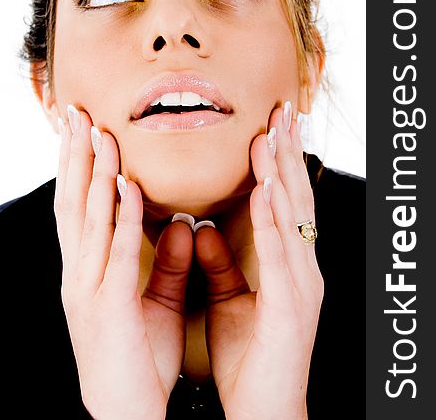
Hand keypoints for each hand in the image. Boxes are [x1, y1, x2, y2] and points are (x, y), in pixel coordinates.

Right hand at [55, 107, 192, 419]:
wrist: (125, 416)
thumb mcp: (154, 301)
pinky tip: (124, 185)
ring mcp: (86, 289)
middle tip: (76, 112)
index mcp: (88, 271)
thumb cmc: (138, 358)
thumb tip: (181, 221)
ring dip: (92, 173)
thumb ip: (164, 260)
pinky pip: (112, 254)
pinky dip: (116, 216)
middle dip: (73, 155)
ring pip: (85, 219)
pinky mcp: (105, 308)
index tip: (85, 127)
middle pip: (72, 202)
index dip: (79, 165)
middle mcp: (79, 273)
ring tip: (97, 131)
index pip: (79, 207)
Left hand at [195, 105, 323, 419]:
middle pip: (294, 198)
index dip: (278, 163)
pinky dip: (274, 218)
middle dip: (287, 153)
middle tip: (281, 111)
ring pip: (293, 216)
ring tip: (271, 134)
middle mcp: (301, 267)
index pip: (283, 202)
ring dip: (282, 173)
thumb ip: (219, 261)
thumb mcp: (229, 299)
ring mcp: (302, 284)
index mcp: (287, 264)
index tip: (268, 125)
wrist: (265, 413)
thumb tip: (198, 225)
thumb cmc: (250, 357)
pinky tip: (267, 188)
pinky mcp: (292, 306)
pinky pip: (281, 253)